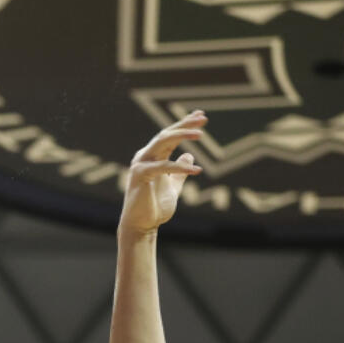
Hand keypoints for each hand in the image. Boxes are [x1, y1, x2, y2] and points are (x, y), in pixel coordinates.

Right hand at [119, 111, 205, 235]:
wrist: (141, 227)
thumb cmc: (154, 208)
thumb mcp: (173, 186)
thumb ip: (179, 171)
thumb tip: (188, 155)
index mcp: (152, 158)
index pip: (170, 136)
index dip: (185, 125)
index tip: (201, 115)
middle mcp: (145, 157)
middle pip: (166, 134)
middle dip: (185, 124)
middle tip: (203, 118)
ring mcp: (141, 164)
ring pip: (162, 142)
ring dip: (182, 135)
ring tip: (201, 135)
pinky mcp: (140, 175)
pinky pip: (163, 166)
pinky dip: (180, 167)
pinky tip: (197, 170)